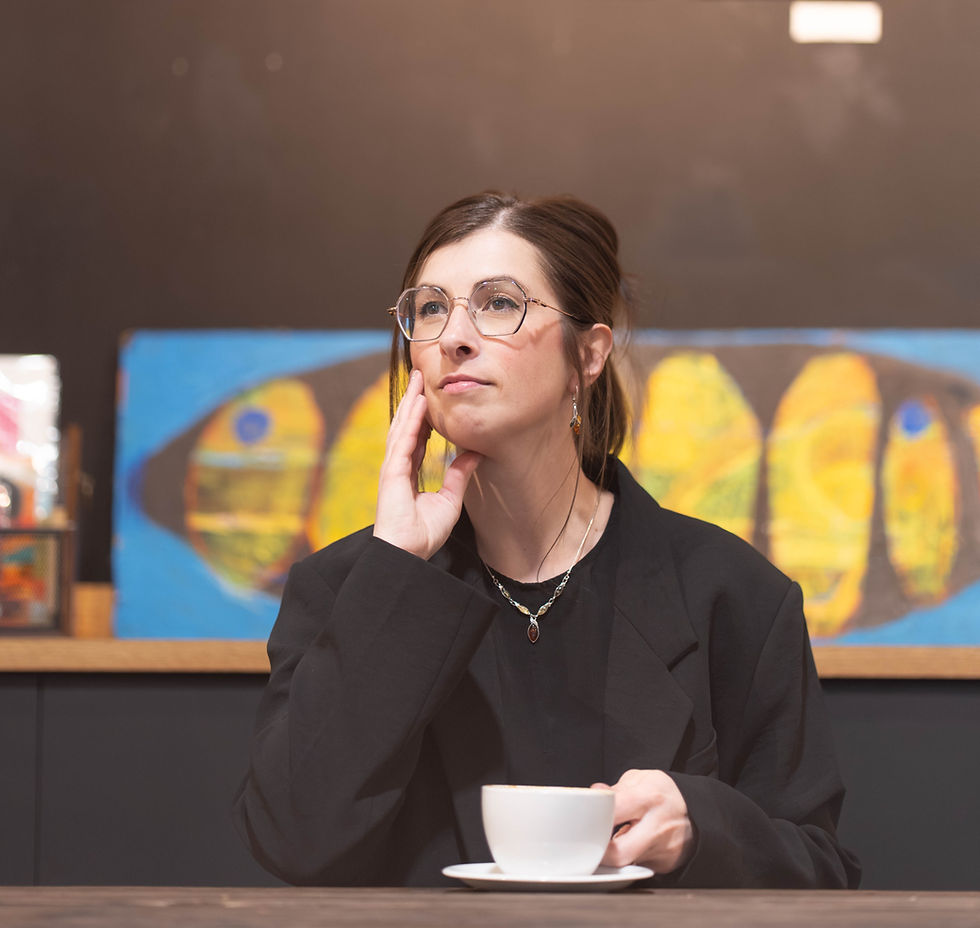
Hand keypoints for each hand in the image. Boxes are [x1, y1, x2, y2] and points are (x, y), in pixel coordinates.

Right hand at [373, 369, 481, 559]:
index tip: (430, 395)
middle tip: (420, 375)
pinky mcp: (391, 473)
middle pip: (406, 425)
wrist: (407, 554)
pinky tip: (418, 403)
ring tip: (418, 380)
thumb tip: (475, 453)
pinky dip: (411, 421)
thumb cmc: (424, 534)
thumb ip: (459, 475)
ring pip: (402, 426)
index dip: (422, 415)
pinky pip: (403, 441)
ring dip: (410, 402)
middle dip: (413, 400)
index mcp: (408, 472)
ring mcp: (392, 467)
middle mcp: (398, 466)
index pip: (416, 436)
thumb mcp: (450, 499)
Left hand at [592, 769, 694, 873]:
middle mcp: (657, 828)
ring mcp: (662, 851)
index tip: (583, 819)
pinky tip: (628, 846)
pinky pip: (637, 867)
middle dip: (599, 851)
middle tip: (589, 843)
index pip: (614, 810)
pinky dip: (627, 859)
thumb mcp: (642, 779)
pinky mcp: (663, 866)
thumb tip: (595, 795)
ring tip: (610, 840)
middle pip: (619, 853)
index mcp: (649, 798)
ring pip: (626, 864)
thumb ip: (616, 789)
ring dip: (613, 855)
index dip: (593, 816)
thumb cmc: (666, 794)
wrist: (698, 812)